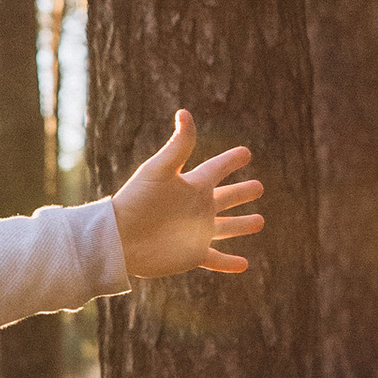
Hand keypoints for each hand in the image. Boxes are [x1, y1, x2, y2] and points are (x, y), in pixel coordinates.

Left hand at [112, 109, 262, 280]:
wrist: (118, 239)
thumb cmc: (136, 201)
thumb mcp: (159, 170)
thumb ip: (178, 145)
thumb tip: (185, 112)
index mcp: (191, 186)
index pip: (216, 169)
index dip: (231, 161)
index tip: (246, 153)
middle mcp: (197, 208)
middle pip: (226, 198)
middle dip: (242, 192)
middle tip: (259, 186)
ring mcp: (197, 232)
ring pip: (226, 228)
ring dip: (242, 225)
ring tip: (260, 221)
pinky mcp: (193, 255)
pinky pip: (216, 259)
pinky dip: (230, 263)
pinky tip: (245, 264)